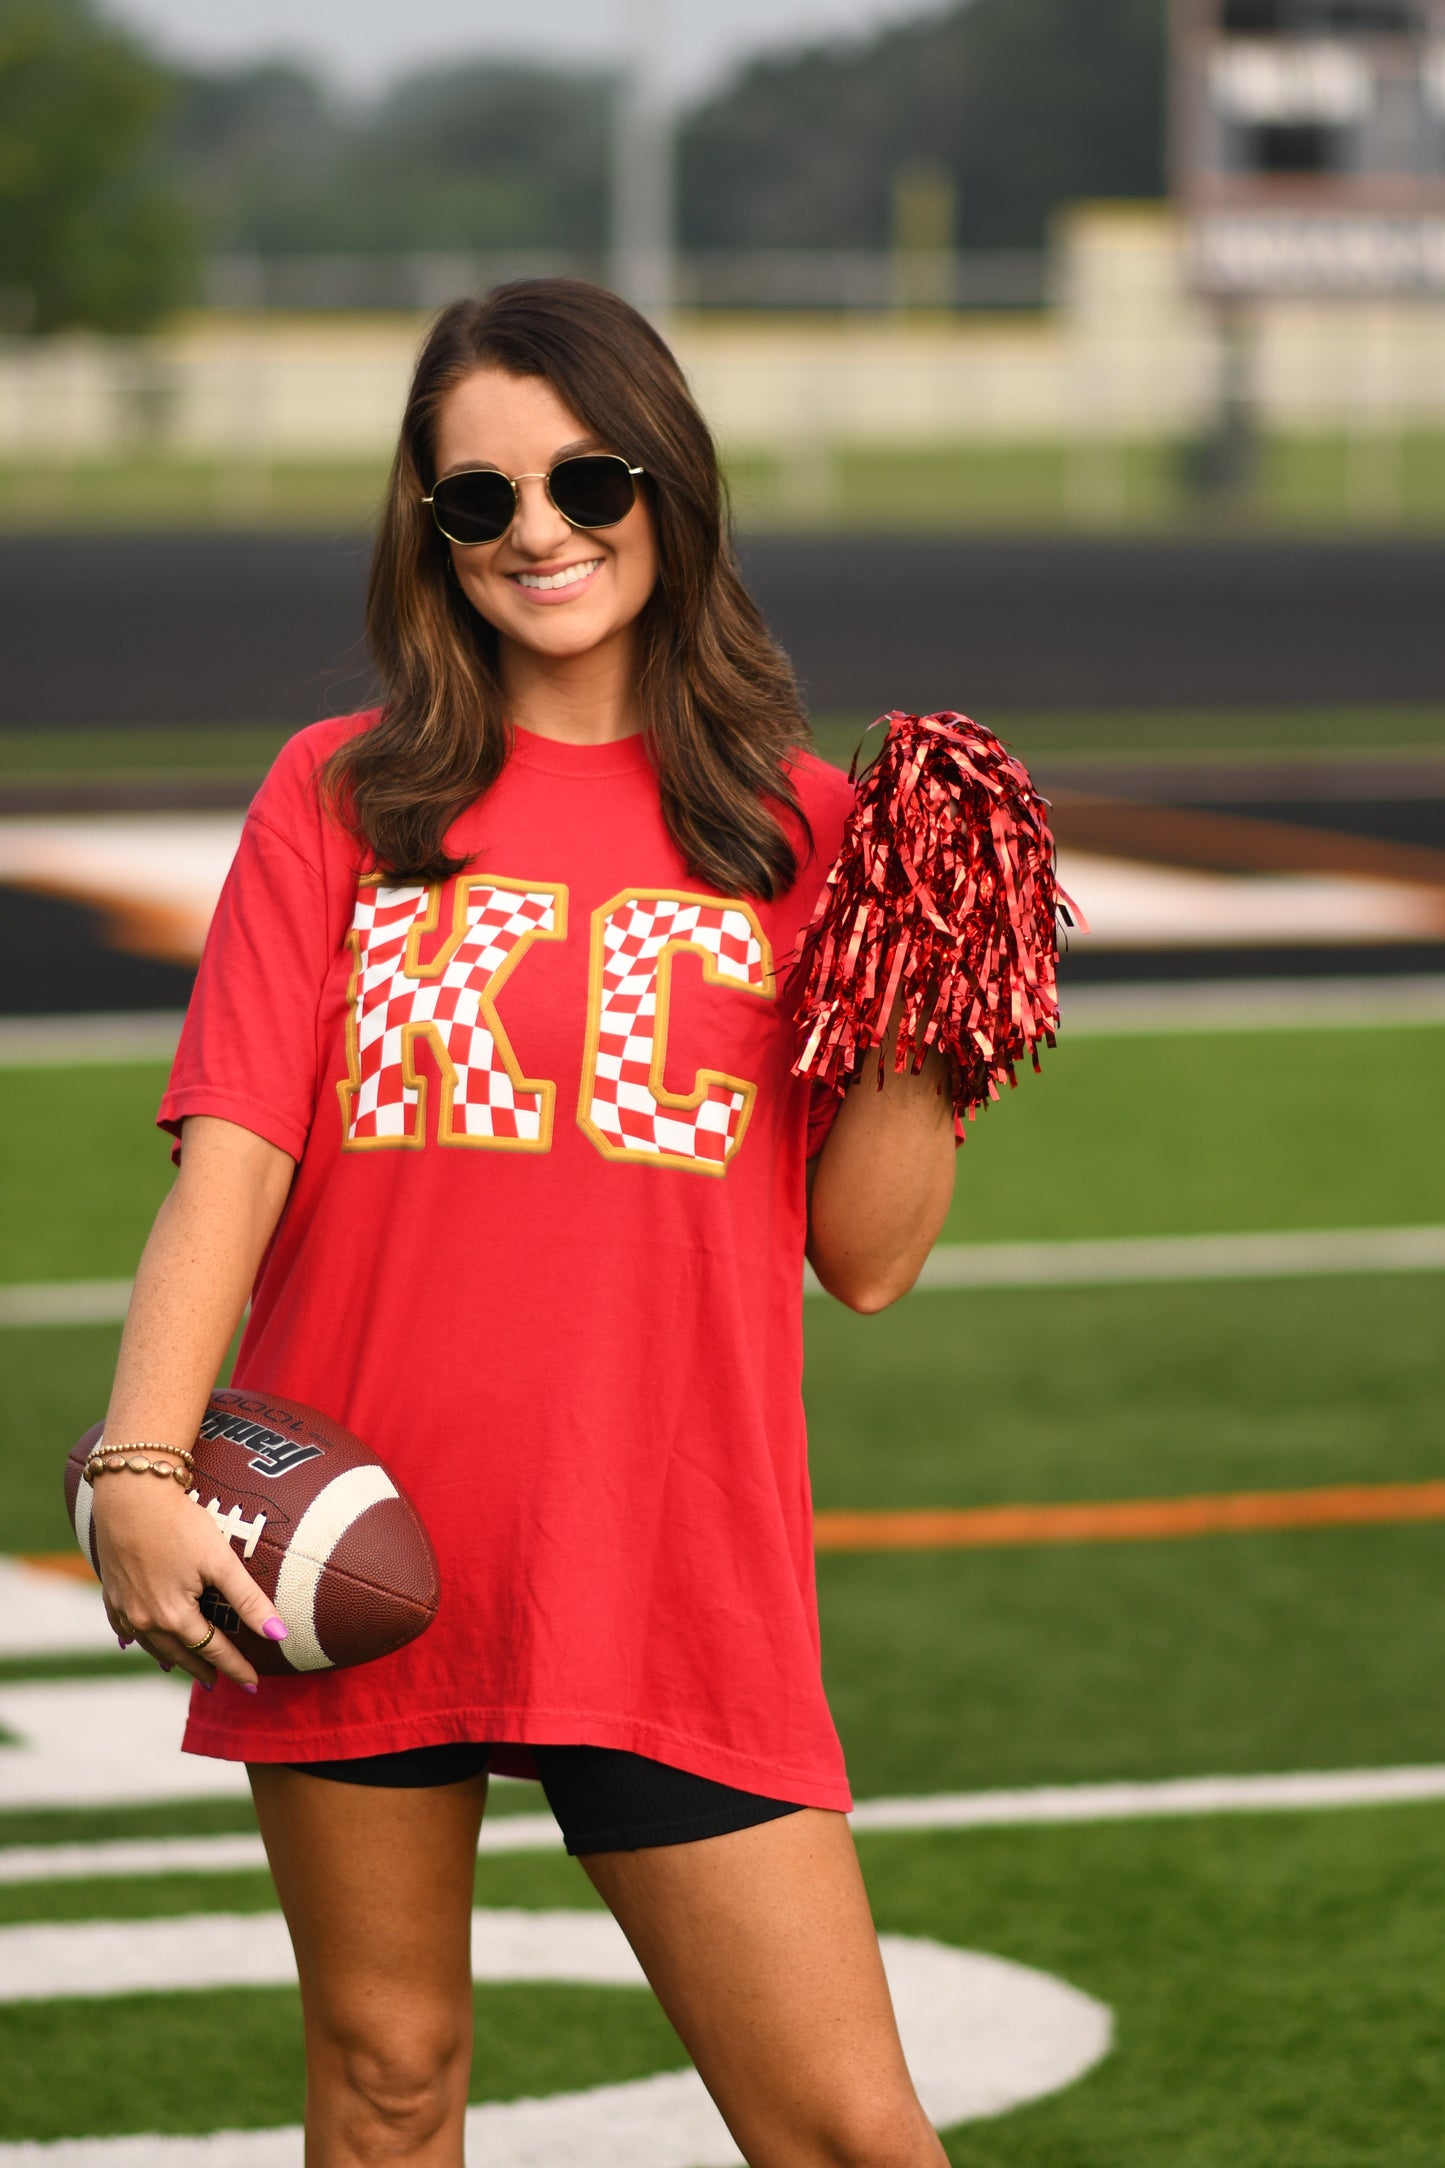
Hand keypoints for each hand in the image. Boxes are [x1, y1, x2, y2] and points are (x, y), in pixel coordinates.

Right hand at [93, 1471, 283, 1690]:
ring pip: (152, 1645)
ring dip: (172, 1658)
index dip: (235, 1667)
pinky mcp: (110, 1592)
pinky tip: (143, 1641)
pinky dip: (141, 1640)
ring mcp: (124, 1608)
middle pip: (180, 1654)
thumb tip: (280, 1635)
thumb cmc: (180, 1524)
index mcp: (174, 1617)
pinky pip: (125, 1628)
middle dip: (202, 1670)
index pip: (213, 1650)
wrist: (130, 1495)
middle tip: (220, 1683)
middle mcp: (144, 1620)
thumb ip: (249, 1600)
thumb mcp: (220, 1561)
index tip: (253, 1684)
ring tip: (186, 1669)